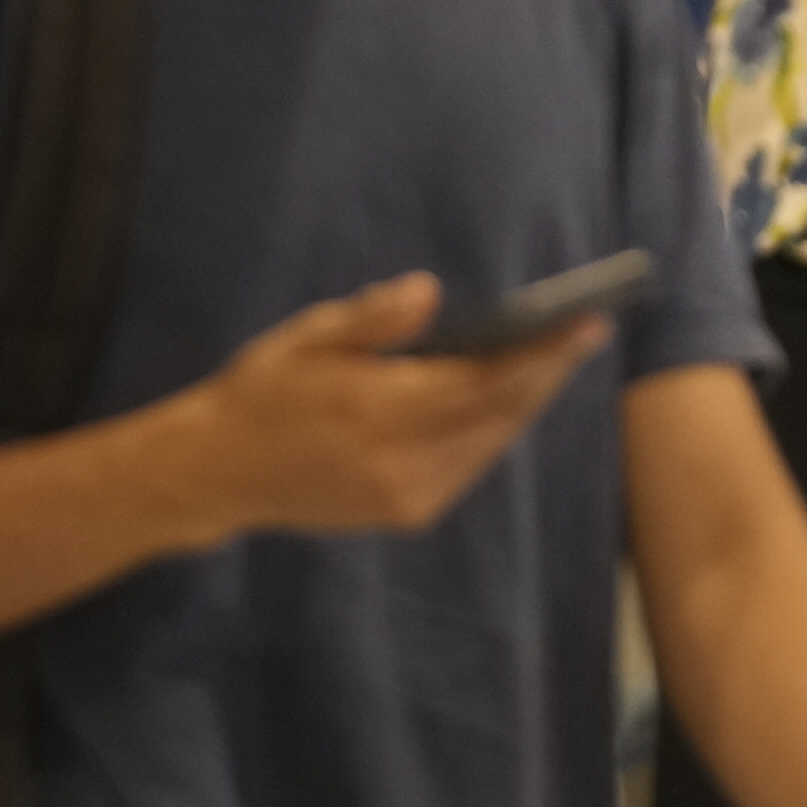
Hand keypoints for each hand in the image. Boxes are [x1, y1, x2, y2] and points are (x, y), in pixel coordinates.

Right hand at [165, 274, 607, 544]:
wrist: (219, 472)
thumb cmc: (263, 392)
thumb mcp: (306, 339)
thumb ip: (372, 318)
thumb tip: (430, 292)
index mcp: (379, 411)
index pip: (485, 382)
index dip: (542, 355)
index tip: (587, 324)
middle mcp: (403, 461)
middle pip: (500, 414)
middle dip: (546, 374)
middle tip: (584, 334)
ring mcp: (409, 496)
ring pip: (490, 444)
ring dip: (523, 404)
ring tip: (553, 361)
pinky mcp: (406, 514)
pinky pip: (468, 466)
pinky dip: (491, 431)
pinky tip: (503, 402)